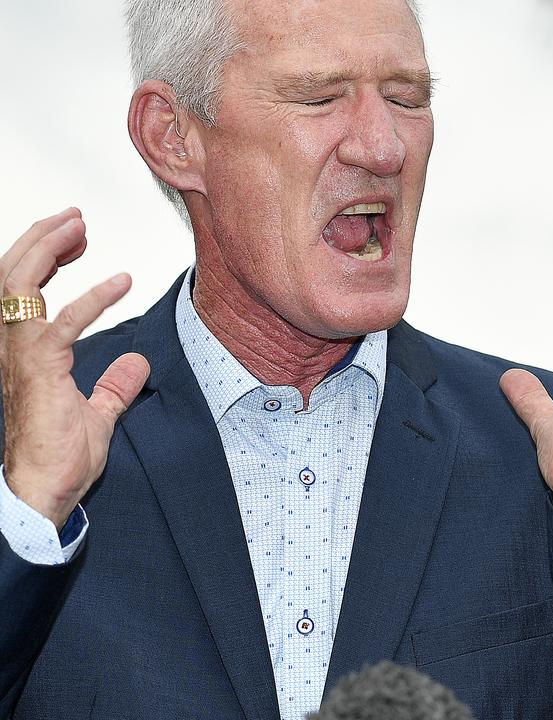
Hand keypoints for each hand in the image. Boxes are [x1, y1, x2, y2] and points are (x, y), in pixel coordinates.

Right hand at [1, 208, 150, 528]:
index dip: (44, 259)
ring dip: (48, 248)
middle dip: (40, 239)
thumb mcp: (97, 414)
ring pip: (18, 284)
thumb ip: (115, 386)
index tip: (76, 241)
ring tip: (79, 226)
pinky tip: (122, 282)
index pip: (21, 292)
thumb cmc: (60, 461)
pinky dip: (92, 298)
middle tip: (74, 219)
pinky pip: (61, 323)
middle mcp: (11, 349)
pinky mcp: (39, 370)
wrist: (43, 493)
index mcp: (21, 354)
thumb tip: (138, 363)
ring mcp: (19, 357)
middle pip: (10, 275)